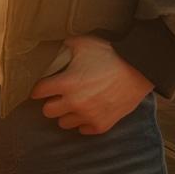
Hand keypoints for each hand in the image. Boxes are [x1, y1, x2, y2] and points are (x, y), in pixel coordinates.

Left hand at [29, 34, 153, 134]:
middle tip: (55, 96)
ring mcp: (88, 116)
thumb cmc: (108, 54)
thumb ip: (64, 46)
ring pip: (63, 123)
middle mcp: (74, 102)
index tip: (39, 87)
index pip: (39, 91)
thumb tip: (54, 47)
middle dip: (49, 102)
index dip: (37, 88)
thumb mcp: (82, 43)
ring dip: (64, 114)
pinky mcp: (101, 125)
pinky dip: (81, 122)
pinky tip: (85, 112)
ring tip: (70, 104)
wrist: (137, 69)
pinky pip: (82, 130)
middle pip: (48, 111)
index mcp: (66, 82)